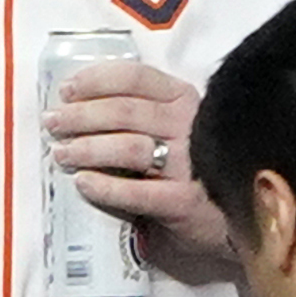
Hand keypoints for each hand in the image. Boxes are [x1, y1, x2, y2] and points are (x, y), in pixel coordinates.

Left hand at [44, 57, 234, 270]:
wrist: (242, 219)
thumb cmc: (198, 167)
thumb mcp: (178, 129)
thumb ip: (143, 114)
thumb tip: (77, 105)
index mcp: (186, 101)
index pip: (136, 77)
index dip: (95, 80)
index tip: (66, 90)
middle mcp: (191, 126)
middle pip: (124, 110)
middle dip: (80, 115)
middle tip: (53, 124)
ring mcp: (190, 164)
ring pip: (127, 146)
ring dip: (87, 148)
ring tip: (61, 154)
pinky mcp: (185, 202)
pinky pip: (138, 192)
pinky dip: (105, 187)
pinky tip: (84, 184)